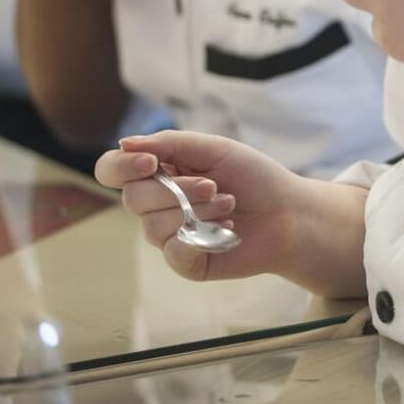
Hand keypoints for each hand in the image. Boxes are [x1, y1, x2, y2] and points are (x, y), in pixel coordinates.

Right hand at [94, 131, 309, 282]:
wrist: (290, 212)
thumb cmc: (255, 177)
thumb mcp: (216, 149)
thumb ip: (171, 143)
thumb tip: (124, 142)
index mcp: (161, 172)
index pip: (113, 170)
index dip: (122, 166)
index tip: (151, 163)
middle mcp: (157, 204)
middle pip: (132, 199)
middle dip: (176, 190)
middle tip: (213, 185)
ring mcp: (170, 235)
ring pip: (153, 227)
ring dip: (198, 211)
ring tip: (229, 205)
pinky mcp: (187, 261)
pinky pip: (173, 253)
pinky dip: (202, 238)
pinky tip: (227, 230)